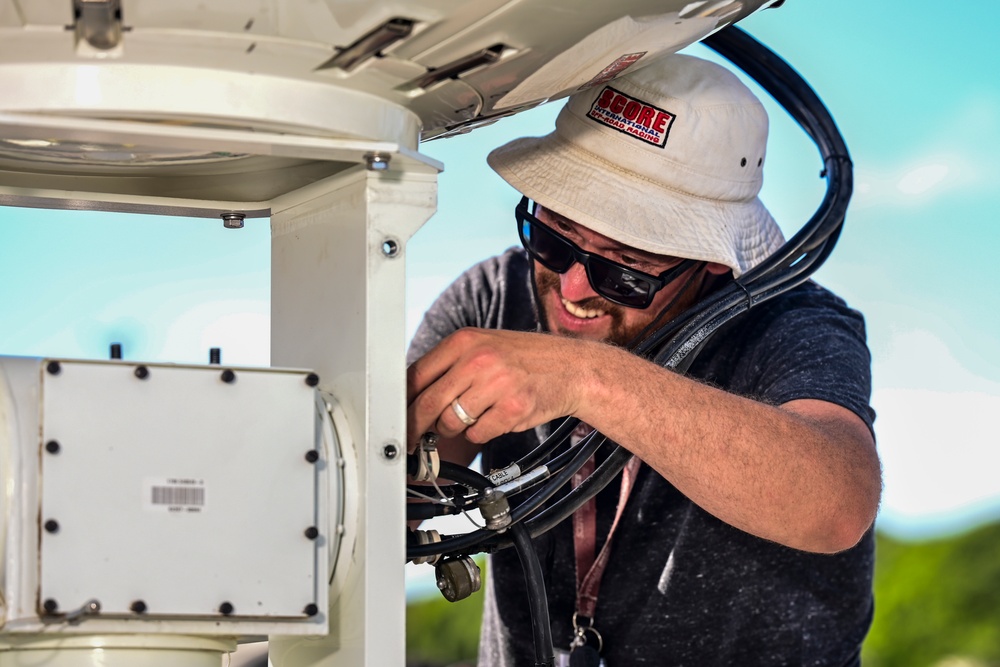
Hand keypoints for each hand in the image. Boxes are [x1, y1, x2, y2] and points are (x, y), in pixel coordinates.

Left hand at [407, 328, 596, 447]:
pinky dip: (480, 432)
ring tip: (474, 416)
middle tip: (414, 440)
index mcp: (464, 341)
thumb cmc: (524, 359)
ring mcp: (496, 384)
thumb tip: (410, 395)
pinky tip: (495, 418)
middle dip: (416, 427)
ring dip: (455, 428)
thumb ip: (449, 366)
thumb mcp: (484, 346)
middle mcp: (478, 359)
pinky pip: (477, 433)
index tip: (396, 418)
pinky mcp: (512, 408)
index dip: (402, 402)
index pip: (416, 375)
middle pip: (427, 403)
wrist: (572, 368)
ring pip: (451, 422)